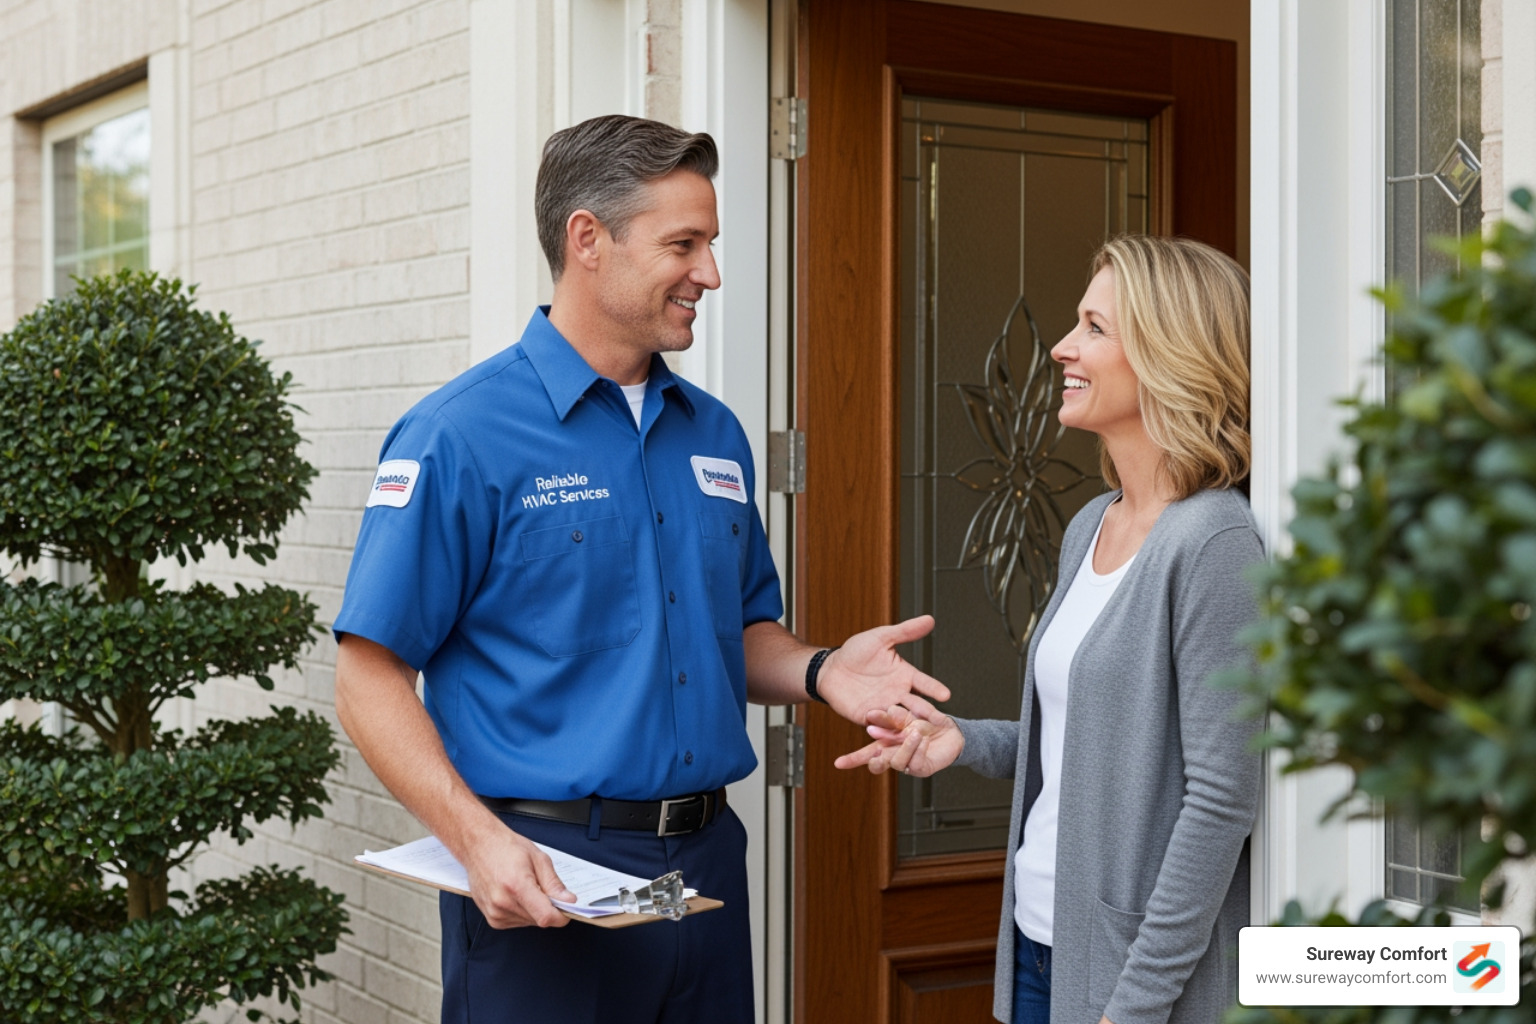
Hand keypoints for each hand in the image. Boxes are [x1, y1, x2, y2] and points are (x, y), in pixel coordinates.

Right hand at [460, 821, 576, 928]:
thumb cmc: (505, 847)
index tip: (567, 909)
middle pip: (539, 920)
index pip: (545, 916)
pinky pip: (518, 922)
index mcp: (516, 885)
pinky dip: (523, 912)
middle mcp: (503, 902)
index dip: (561, 915)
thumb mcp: (538, 858)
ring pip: (529, 922)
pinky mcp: (492, 919)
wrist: (479, 846)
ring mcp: (495, 913)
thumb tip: (568, 900)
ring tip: (525, 887)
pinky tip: (517, 895)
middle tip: (543, 888)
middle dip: (548, 908)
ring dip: (534, 910)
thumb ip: (554, 883)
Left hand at [817, 615, 950, 723]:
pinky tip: (890, 731)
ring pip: (901, 718)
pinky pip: (880, 725)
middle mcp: (898, 693)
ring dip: (908, 723)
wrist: (831, 669)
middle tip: (939, 720)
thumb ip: (905, 631)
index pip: (923, 683)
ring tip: (917, 729)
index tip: (945, 694)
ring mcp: (884, 707)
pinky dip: (886, 728)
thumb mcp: (881, 638)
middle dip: (927, 712)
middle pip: (916, 705)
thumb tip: (929, 619)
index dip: (933, 689)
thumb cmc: (856, 652)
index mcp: (904, 676)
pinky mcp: (868, 717)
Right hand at [833, 704, 963, 776]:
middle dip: (874, 760)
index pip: (867, 752)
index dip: (852, 759)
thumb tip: (876, 715)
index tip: (837, 764)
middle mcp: (896, 754)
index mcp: (888, 743)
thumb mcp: (909, 714)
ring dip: (904, 747)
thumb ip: (894, 717)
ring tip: (916, 732)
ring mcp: (909, 763)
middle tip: (877, 754)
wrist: (953, 732)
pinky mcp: (923, 768)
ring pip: (897, 762)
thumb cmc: (929, 722)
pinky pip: (916, 762)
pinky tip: (923, 739)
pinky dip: (918, 749)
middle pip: (877, 763)